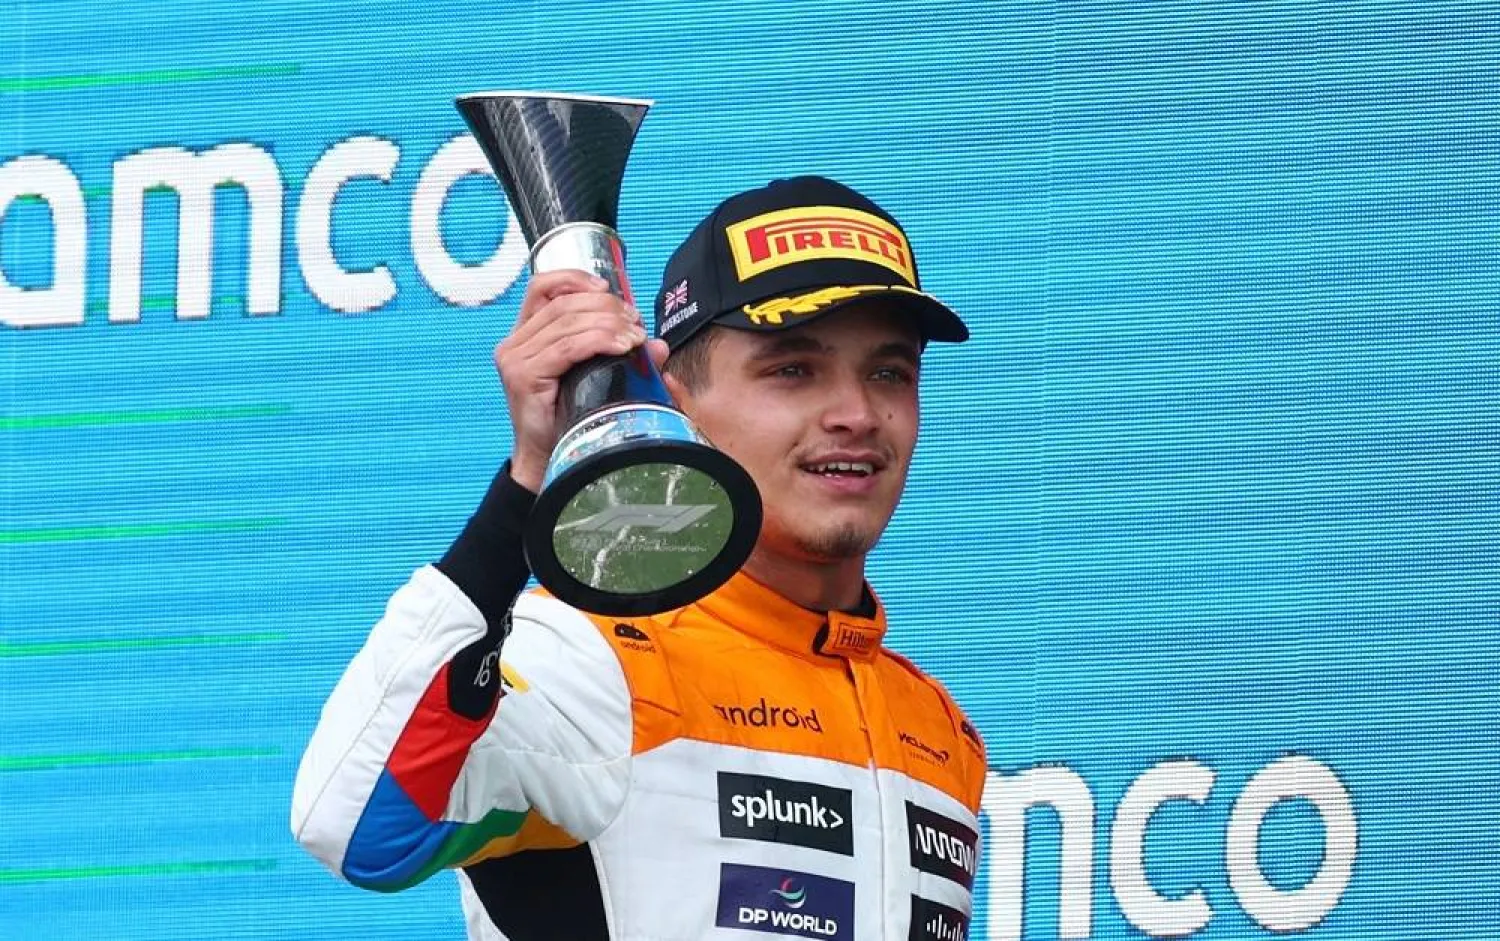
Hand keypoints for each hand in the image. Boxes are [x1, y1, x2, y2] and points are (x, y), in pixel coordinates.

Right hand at [496, 270, 670, 491]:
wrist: (548, 461)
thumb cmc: (569, 419)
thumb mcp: (594, 378)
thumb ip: (620, 355)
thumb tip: (658, 345)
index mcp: (524, 335)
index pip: (542, 287)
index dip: (576, 279)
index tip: (608, 289)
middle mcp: (514, 343)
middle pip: (563, 303)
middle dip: (606, 307)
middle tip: (635, 322)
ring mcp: (515, 359)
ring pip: (567, 322)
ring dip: (608, 324)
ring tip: (635, 337)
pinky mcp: (523, 376)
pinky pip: (567, 347)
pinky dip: (598, 341)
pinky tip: (622, 346)